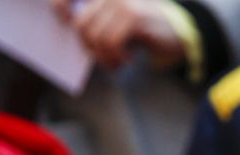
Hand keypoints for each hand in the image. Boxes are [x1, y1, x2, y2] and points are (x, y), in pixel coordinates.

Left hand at [52, 0, 186, 70]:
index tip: (68, 26)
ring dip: (105, 58)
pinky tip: (127, 60)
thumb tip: (75, 33)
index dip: (60, 11)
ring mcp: (121, 3)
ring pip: (95, 36)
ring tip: (116, 63)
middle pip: (81, 24)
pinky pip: (111, 42)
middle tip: (104, 59)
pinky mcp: (133, 17)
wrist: (179, 33)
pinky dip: (116, 57)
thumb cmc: (146, 31)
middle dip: (89, 49)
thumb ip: (97, 22)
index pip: (65, 1)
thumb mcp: (117, 23)